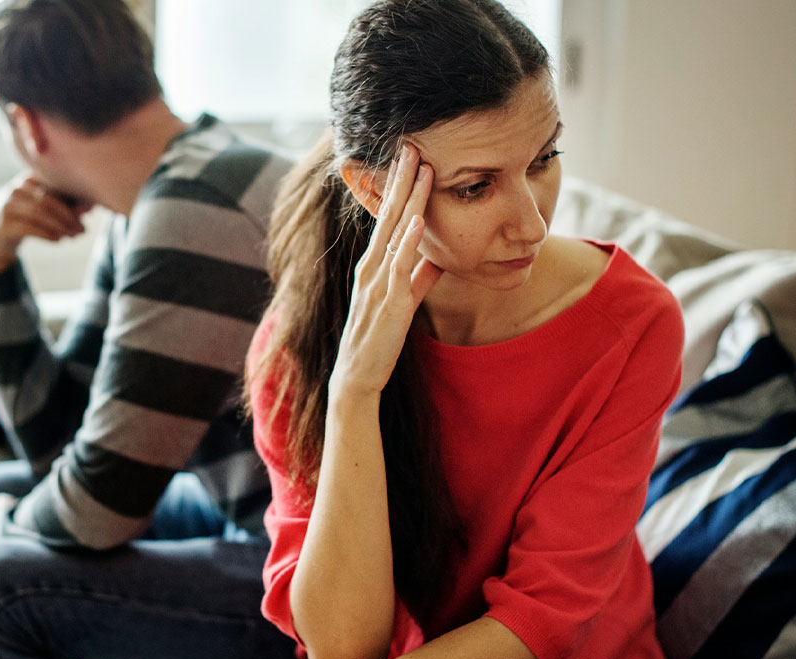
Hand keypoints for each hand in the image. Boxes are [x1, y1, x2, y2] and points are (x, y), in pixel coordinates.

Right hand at [0, 172, 87, 275]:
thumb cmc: (28, 219)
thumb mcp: (46, 210)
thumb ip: (67, 205)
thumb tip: (90, 207)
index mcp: (29, 179)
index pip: (55, 184)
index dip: (75, 197)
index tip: (90, 211)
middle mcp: (17, 189)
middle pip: (48, 199)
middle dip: (69, 216)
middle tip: (83, 230)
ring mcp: (7, 206)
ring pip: (39, 214)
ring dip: (61, 227)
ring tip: (74, 236)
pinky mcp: (2, 224)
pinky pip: (28, 228)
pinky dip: (47, 234)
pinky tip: (59, 240)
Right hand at [330, 144, 441, 398]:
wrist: (357, 375)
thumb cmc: (378, 338)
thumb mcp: (402, 301)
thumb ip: (420, 278)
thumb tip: (438, 259)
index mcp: (373, 265)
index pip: (387, 218)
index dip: (399, 188)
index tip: (411, 158)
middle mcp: (371, 267)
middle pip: (388, 215)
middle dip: (401, 181)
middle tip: (412, 145)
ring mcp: (378, 283)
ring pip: (394, 233)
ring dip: (408, 200)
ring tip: (421, 169)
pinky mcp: (388, 303)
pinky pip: (400, 267)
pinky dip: (408, 242)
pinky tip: (417, 221)